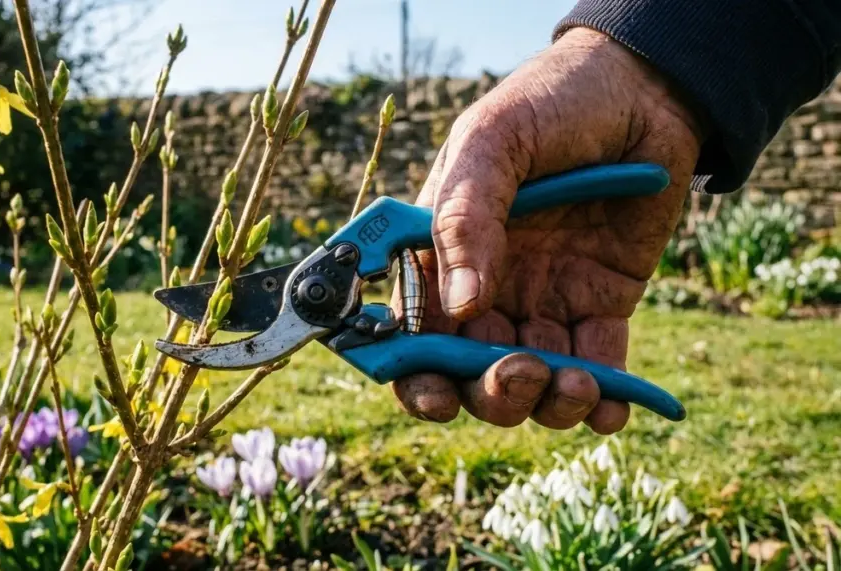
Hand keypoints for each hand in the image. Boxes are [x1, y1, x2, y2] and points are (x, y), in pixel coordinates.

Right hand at [390, 27, 703, 432]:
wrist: (644, 88)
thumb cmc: (552, 103)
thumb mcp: (494, 142)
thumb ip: (466, 218)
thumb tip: (463, 306)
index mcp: (443, 253)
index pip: (414, 331)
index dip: (417, 375)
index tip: (439, 395)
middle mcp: (488, 286)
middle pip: (472, 371)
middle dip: (492, 392)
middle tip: (522, 372)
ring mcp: (546, 299)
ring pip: (534, 382)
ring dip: (549, 402)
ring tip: (577, 383)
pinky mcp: (602, 304)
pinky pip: (599, 368)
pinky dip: (605, 401)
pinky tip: (614, 405)